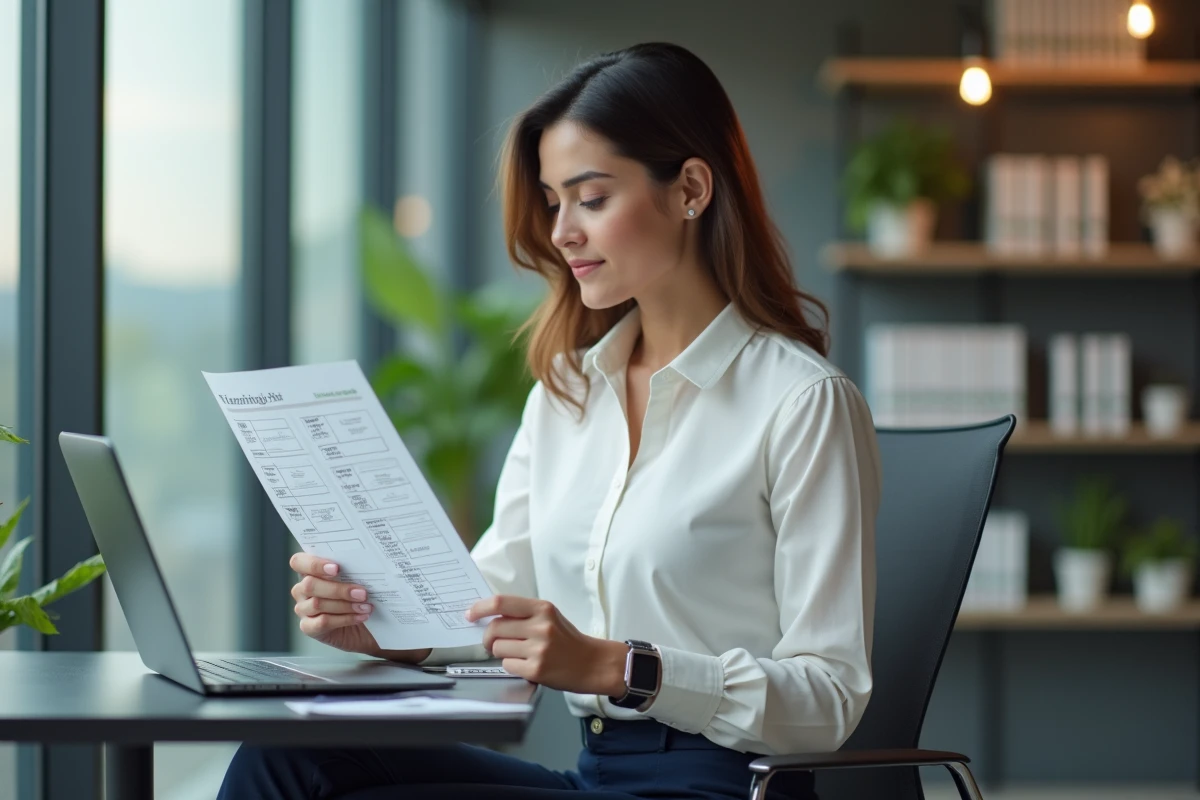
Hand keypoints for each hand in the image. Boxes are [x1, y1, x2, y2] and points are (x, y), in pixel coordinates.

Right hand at [289, 553, 430, 663]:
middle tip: (362, 592)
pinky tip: (360, 616)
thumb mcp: (356, 580)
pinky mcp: (309, 628)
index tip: (337, 568)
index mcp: (309, 571)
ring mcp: (303, 609)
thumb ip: (352, 570)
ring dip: (345, 605)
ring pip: (317, 604)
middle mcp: (302, 589)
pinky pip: (322, 622)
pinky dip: (345, 619)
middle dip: (338, 589)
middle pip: (310, 584)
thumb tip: (367, 562)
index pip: (299, 562)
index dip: (314, 564)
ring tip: (366, 606)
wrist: (366, 625)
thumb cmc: (359, 596)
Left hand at [466, 595, 627, 696]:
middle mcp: (540, 626)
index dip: (480, 608)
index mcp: (542, 608)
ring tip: (519, 653)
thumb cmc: (567, 639)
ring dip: (502, 652)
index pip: (501, 603)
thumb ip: (522, 614)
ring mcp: (539, 649)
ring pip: (498, 648)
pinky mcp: (536, 669)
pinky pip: (507, 665)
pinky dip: (512, 666)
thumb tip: (488, 616)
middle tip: (493, 642)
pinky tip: (526, 664)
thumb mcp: (549, 617)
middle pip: (494, 628)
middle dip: (488, 637)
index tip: (470, 615)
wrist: (591, 663)